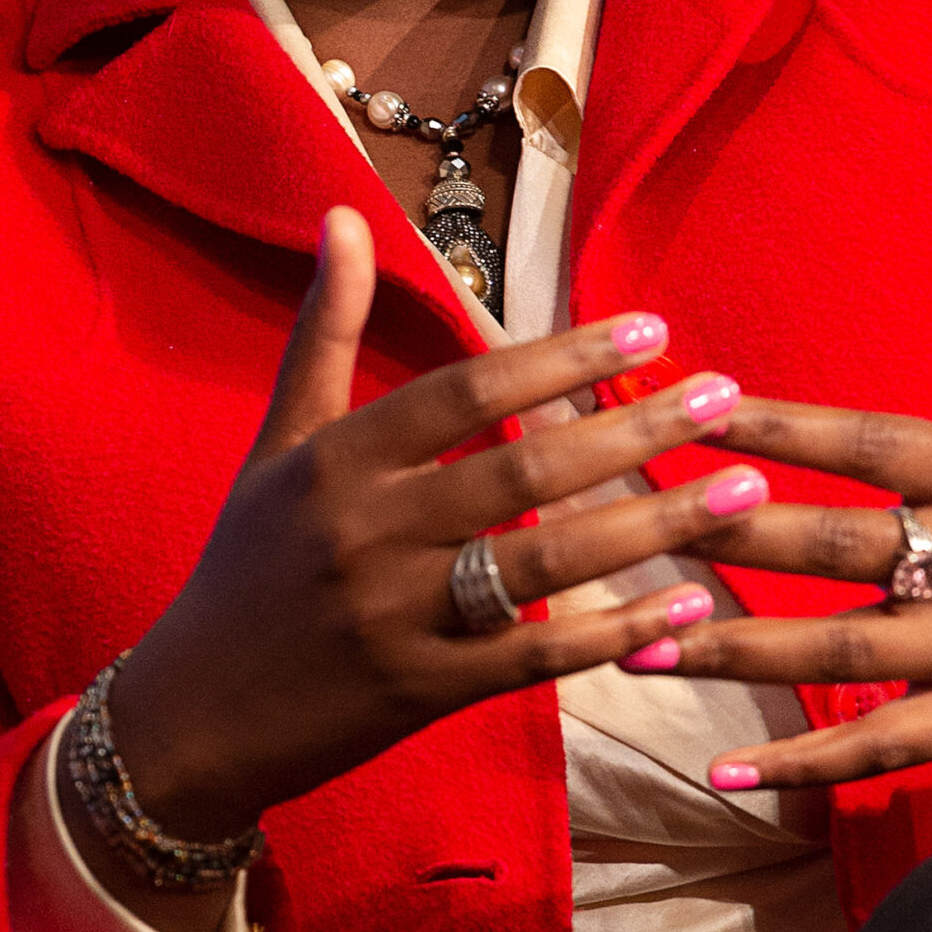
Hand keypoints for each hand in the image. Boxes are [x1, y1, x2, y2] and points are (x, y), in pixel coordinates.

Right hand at [97, 207, 768, 851]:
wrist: (190, 718)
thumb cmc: (247, 564)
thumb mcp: (279, 440)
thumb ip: (324, 328)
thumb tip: (342, 213)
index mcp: (340, 459)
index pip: (468, 391)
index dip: (561, 356)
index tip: (649, 328)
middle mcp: (370, 532)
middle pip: (523, 472)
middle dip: (633, 431)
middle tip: (726, 397)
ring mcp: (399, 618)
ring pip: (545, 563)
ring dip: (652, 527)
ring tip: (741, 491)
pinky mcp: (423, 694)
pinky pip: (534, 656)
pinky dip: (614, 632)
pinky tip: (687, 606)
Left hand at [651, 194, 931, 832]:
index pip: (866, 440)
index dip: (778, 424)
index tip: (693, 406)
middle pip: (829, 542)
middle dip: (724, 533)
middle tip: (627, 525)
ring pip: (834, 650)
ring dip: (731, 648)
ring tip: (633, 644)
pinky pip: (880, 746)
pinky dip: (801, 761)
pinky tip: (723, 768)